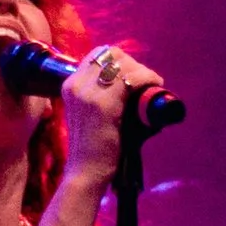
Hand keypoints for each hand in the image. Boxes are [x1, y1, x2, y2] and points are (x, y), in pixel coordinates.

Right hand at [58, 42, 165, 185]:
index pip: (99, 54)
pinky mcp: (102, 105)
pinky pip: (131, 79)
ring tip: (153, 83)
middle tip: (147, 80)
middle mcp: (76, 84)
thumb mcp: (89, 113)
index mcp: (70, 84)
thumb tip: (130, 88)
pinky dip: (147, 78)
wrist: (85, 171)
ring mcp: (87, 93)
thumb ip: (100, 97)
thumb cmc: (92, 146)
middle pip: (112, 55)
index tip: (135, 75)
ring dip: (143, 71)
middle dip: (134, 64)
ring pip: (123, 64)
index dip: (122, 60)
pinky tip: (155, 84)